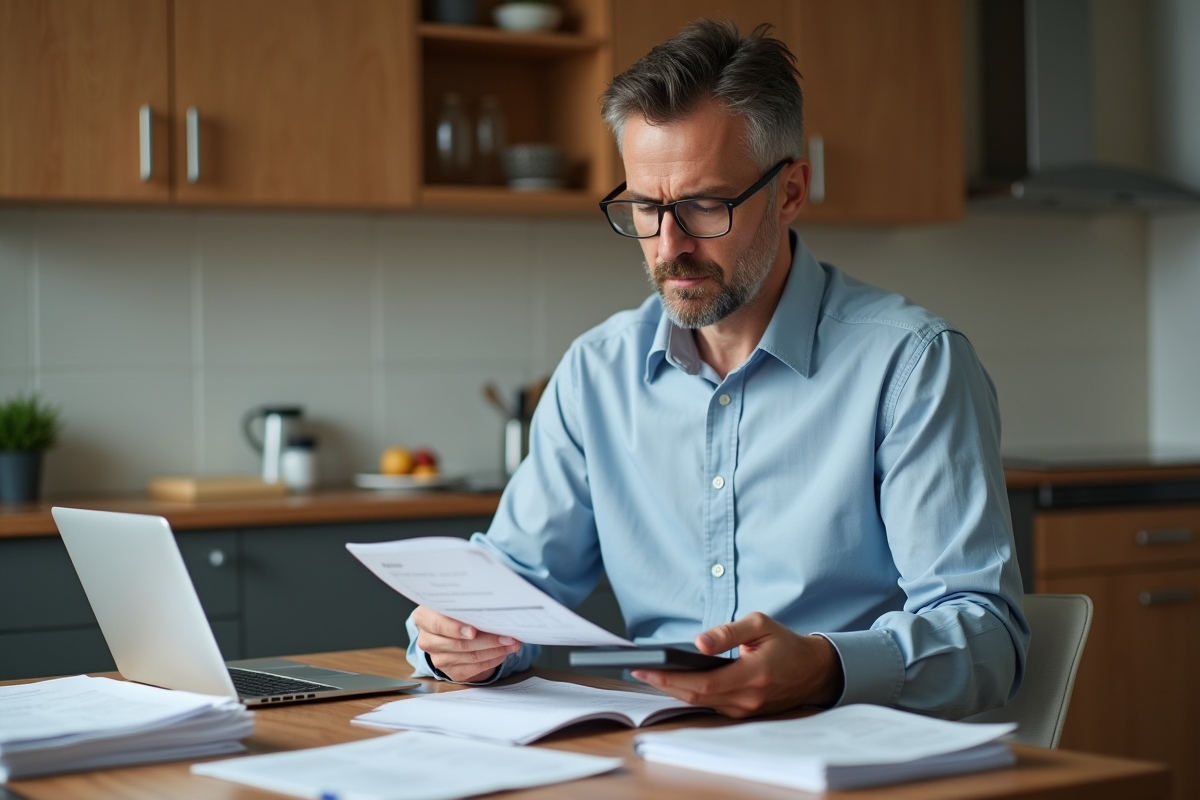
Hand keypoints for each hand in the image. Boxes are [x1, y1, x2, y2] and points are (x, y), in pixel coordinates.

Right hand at [412, 606, 522, 682]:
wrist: (451, 630)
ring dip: (494, 650)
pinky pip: (474, 668)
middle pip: (458, 644)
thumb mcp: (456, 601)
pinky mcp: (450, 671)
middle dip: (487, 639)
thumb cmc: (455, 611)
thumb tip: (492, 605)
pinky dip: (491, 660)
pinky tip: (502, 652)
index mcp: (423, 617)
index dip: (455, 628)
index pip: (437, 624)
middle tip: (508, 636)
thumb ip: (466, 603)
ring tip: (512, 643)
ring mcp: (437, 658)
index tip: (474, 630)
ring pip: (469, 656)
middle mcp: (427, 640)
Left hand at [631, 612, 843, 717]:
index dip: (671, 677)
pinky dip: (688, 693)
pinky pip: (710, 704)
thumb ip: (728, 632)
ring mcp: (746, 709)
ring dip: (673, 689)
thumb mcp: (759, 624)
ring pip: (700, 703)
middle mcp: (748, 698)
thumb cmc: (784, 643)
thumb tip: (699, 643)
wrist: (812, 671)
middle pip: (695, 697)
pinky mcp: (743, 712)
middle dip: (663, 683)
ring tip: (648, 672)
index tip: (646, 667)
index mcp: (753, 674)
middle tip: (637, 669)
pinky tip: (672, 680)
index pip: (703, 683)